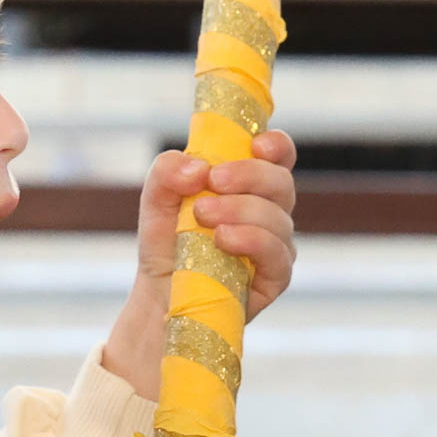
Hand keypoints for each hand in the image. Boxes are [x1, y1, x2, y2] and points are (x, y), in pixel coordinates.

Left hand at [137, 130, 297, 323]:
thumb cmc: (167, 241)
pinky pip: (277, 254)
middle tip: (214, 181)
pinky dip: (251, 240)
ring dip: (239, 210)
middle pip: (281, 182)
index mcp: (249, 185)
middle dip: (249, 175)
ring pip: (278, 217)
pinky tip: (222, 240)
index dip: (276, 145)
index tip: (256, 145)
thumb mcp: (156, 198)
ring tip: (202, 216)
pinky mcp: (275, 277)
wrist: (160, 291)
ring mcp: (276, 244)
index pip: (279, 157)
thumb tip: (198, 168)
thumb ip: (167, 171)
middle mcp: (269, 212)